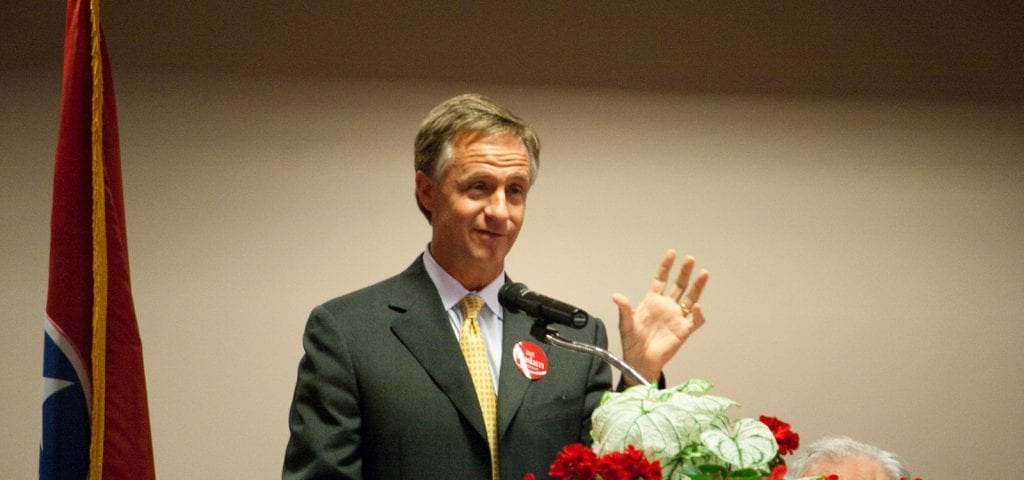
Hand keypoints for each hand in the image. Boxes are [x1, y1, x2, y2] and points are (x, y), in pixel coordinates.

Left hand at [614, 249, 708, 385]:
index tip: (672, 253)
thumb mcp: (625, 324)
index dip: (666, 266)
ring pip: (690, 298)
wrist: (639, 361)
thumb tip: (616, 296)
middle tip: (690, 259)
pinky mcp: (683, 331)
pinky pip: (694, 320)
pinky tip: (696, 306)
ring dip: (697, 287)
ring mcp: (676, 318)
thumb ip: (624, 309)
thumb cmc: (632, 342)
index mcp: (652, 301)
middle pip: (678, 285)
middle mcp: (667, 306)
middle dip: (684, 272)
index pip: (661, 279)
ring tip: (703, 274)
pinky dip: (697, 314)